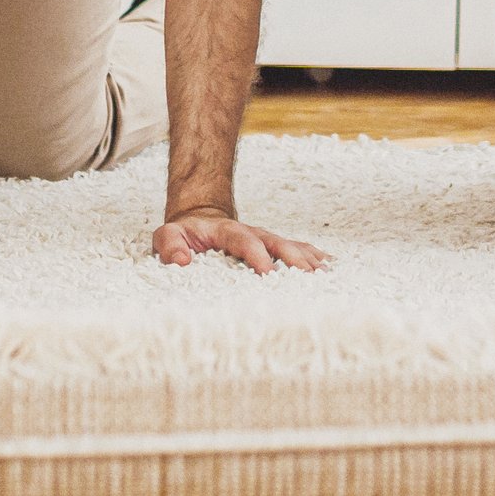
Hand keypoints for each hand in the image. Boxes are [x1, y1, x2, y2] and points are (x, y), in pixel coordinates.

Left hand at [154, 207, 327, 272]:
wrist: (198, 220)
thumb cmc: (183, 235)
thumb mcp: (167, 237)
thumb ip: (169, 246)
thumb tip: (182, 261)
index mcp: (227, 232)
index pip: (245, 242)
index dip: (257, 256)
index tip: (269, 273)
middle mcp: (251, 233)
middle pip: (276, 242)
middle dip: (293, 258)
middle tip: (309, 275)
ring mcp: (264, 239)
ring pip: (290, 245)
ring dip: (307, 258)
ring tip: (324, 273)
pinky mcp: (271, 246)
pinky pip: (295, 248)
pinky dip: (312, 256)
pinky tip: (328, 266)